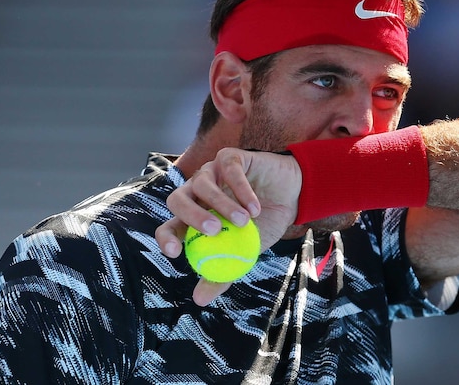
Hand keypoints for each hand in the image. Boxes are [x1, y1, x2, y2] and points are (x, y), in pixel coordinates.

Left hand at [155, 147, 301, 304]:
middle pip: (177, 199)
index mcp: (193, 217)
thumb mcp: (244, 254)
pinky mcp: (230, 158)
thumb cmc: (263, 226)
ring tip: (245, 222)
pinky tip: (254, 207)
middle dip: (191, 215)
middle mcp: (197, 192)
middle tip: (213, 231)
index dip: (166, 238)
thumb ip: (222, 273)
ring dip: (223, 204)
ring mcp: (212, 173)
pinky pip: (229, 170)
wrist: (292, 199)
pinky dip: (241, 190)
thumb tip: (199, 300)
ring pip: (203, 183)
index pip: (169, 226)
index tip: (176, 253)